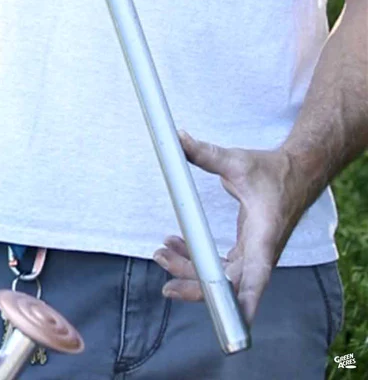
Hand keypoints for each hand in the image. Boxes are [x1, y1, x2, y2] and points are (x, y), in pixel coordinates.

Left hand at [153, 131, 313, 323]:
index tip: (232, 319)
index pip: (256, 275)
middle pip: (230, 282)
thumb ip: (206, 153)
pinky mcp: (248, 250)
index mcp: (264, 234)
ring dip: (190, 269)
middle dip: (194, 280)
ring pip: (222, 277)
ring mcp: (254, 253)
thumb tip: (178, 138)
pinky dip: (198, 259)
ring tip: (161, 252)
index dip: (244, 300)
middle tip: (160, 261)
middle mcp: (261, 251)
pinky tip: (176, 243)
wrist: (298, 172)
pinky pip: (221, 266)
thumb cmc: (272, 170)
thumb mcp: (237, 160)